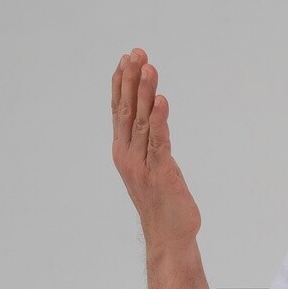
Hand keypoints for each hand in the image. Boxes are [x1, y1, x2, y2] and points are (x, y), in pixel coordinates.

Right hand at [112, 47, 201, 248]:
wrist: (168, 235)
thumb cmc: (162, 201)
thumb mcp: (151, 166)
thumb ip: (149, 143)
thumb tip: (153, 118)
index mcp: (123, 151)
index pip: (119, 110)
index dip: (122, 83)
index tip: (126, 57)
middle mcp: (128, 154)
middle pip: (127, 110)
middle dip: (132, 79)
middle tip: (136, 53)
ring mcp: (142, 164)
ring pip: (142, 121)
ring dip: (145, 93)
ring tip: (148, 67)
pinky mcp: (161, 173)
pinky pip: (159, 142)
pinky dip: (160, 120)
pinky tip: (162, 101)